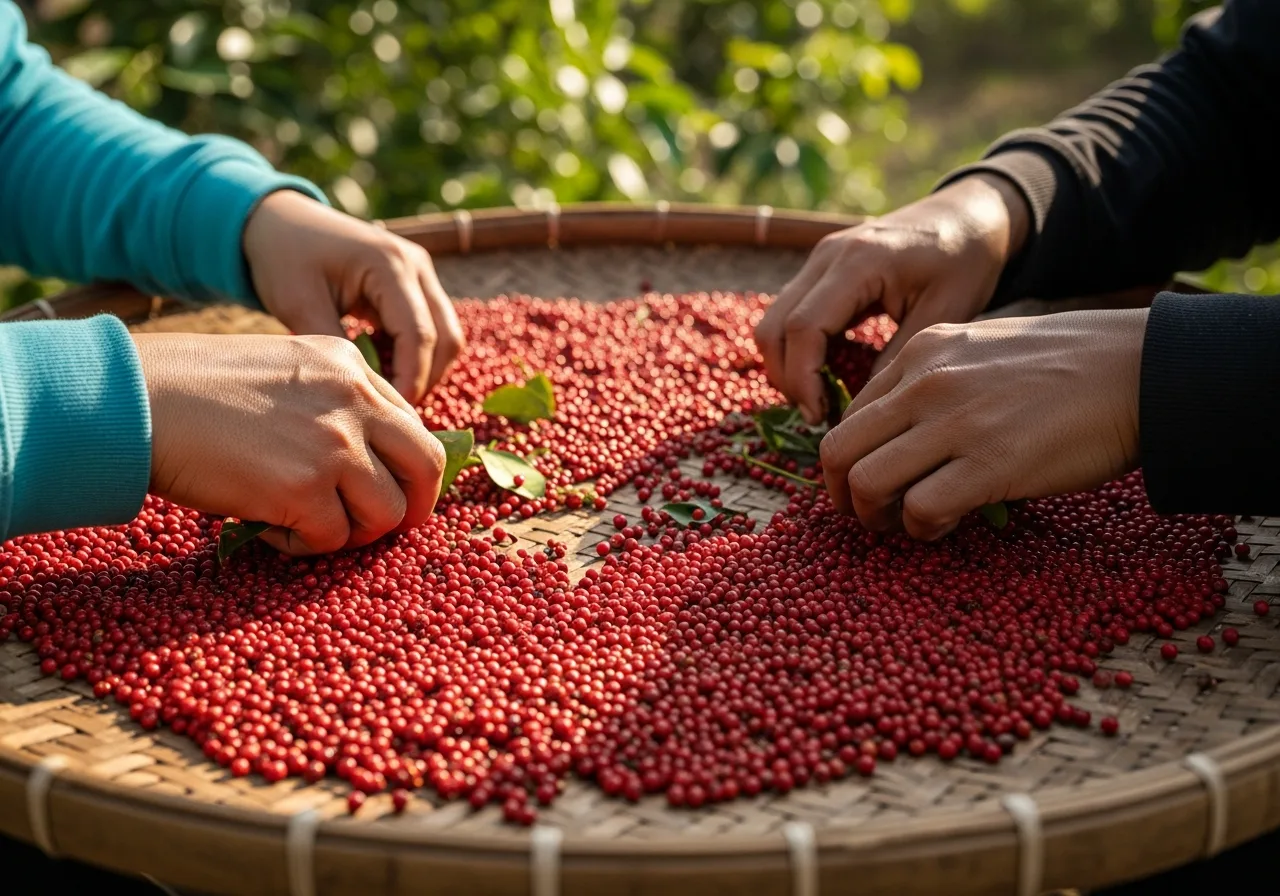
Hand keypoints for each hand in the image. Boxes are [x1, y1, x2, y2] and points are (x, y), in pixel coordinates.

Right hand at [134, 332, 444, 554]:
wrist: (135, 400)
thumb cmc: (196, 388)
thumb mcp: (285, 370)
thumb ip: (333, 401)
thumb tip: (370, 458)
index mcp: (351, 365)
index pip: (412, 424)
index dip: (403, 466)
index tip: (384, 488)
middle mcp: (354, 400)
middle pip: (427, 467)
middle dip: (413, 506)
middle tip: (378, 525)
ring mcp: (334, 445)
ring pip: (387, 513)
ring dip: (353, 532)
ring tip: (308, 526)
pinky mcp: (305, 490)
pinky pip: (332, 539)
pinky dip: (305, 547)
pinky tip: (270, 530)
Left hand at [243, 190, 464, 403]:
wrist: (279, 221)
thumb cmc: (284, 256)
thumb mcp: (299, 303)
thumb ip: (334, 348)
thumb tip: (361, 397)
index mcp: (390, 264)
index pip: (419, 335)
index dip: (411, 379)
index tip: (391, 412)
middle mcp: (416, 265)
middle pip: (446, 337)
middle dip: (425, 379)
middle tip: (392, 410)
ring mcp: (421, 271)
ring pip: (446, 334)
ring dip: (425, 368)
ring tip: (387, 391)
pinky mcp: (416, 282)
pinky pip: (432, 327)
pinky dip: (415, 354)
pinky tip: (383, 367)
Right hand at [755, 173, 1029, 424]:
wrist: (968, 215)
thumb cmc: (966, 260)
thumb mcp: (944, 314)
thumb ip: (897, 359)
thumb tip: (859, 410)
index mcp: (859, 262)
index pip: (804, 327)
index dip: (802, 378)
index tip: (820, 415)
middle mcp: (827, 256)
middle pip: (774, 326)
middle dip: (786, 378)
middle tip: (815, 415)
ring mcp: (819, 259)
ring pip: (773, 321)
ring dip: (787, 365)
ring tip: (818, 399)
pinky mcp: (821, 269)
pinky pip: (790, 314)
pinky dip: (797, 348)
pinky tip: (825, 373)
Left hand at [818, 309, 1146, 539]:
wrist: (1141, 370)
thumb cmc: (1070, 366)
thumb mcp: (984, 349)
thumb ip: (936, 381)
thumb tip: (902, 432)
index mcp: (922, 352)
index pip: (850, 414)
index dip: (849, 458)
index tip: (867, 481)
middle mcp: (927, 383)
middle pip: (838, 451)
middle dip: (841, 494)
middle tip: (867, 514)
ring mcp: (955, 423)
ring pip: (866, 483)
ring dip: (874, 517)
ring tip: (902, 524)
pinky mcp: (989, 465)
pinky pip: (920, 509)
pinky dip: (921, 529)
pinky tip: (944, 526)